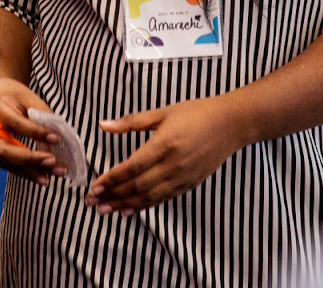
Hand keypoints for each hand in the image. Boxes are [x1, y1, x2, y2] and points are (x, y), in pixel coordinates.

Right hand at [0, 78, 62, 184]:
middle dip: (29, 158)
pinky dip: (28, 174)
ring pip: (6, 162)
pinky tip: (44, 178)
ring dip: (32, 170)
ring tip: (55, 172)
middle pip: (3, 149)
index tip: (56, 137)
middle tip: (52, 160)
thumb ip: (40, 111)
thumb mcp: (25, 95)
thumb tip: (58, 133)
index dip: (34, 131)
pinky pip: (9, 167)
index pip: (13, 123)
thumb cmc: (9, 94)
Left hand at [85, 96, 251, 213]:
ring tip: (106, 210)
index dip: (110, 179)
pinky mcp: (190, 184)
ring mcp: (183, 177)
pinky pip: (164, 199)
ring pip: (149, 197)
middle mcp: (173, 165)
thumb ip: (131, 122)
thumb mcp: (161, 112)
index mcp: (164, 144)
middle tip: (91, 202)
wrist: (231, 124)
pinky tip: (130, 209)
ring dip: (125, 205)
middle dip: (112, 195)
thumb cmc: (196, 113)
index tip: (93, 187)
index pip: (131, 167)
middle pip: (137, 186)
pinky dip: (145, 206)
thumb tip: (103, 125)